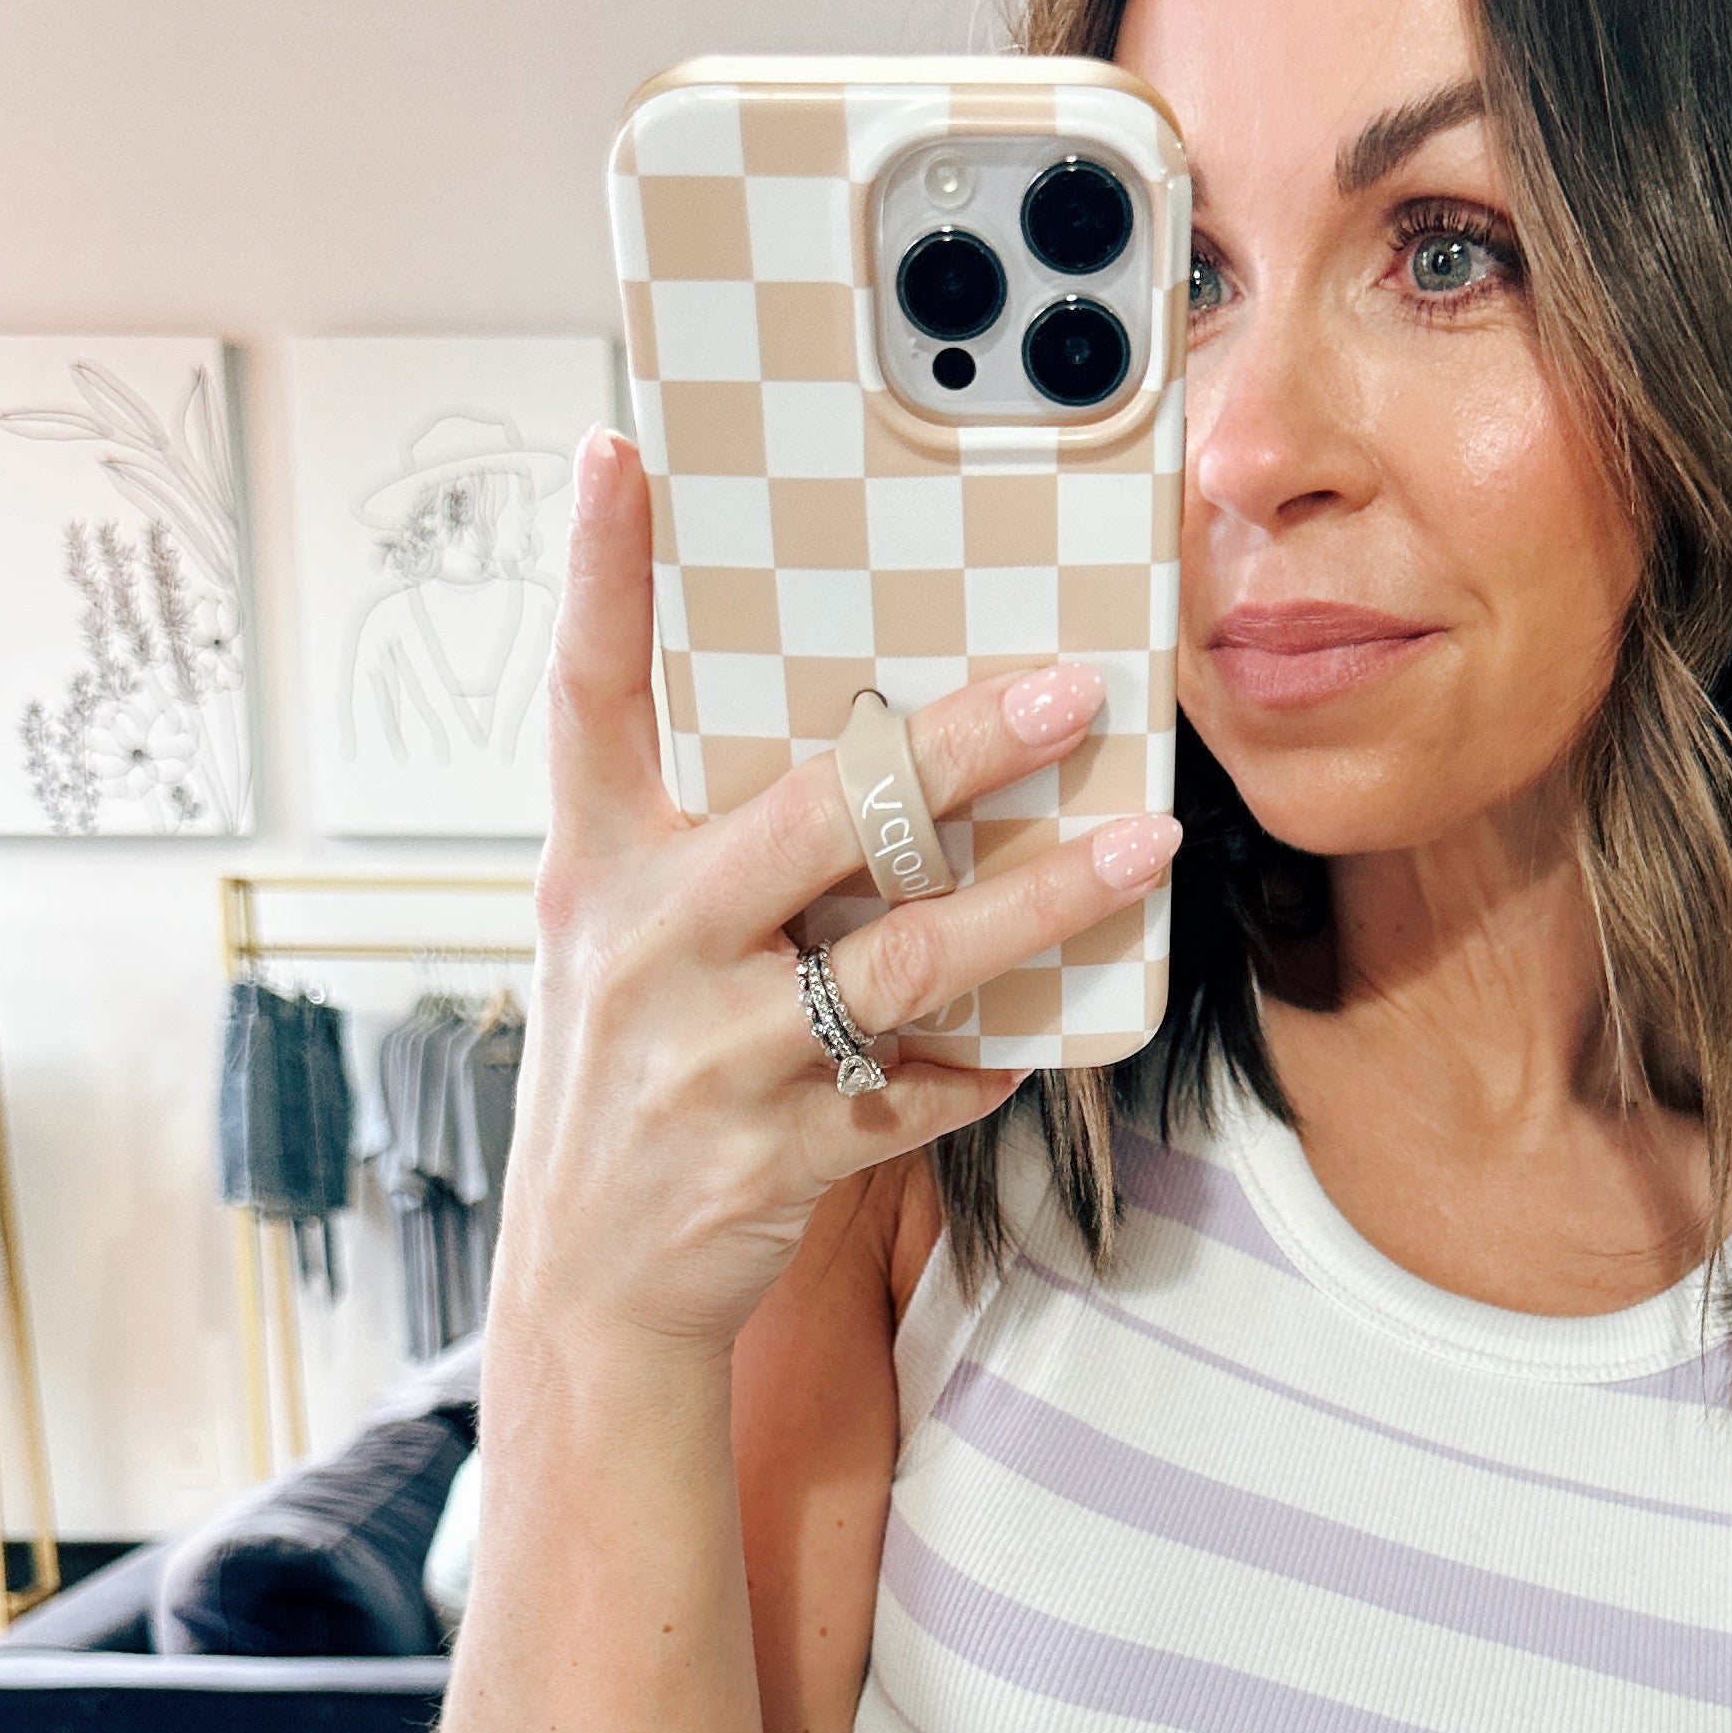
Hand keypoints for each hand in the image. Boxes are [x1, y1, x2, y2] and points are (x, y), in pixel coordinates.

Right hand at [496, 426, 1182, 1359]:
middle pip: (820, 815)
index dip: (600, 572)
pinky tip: (1038, 1037)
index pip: (586, 695)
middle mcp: (644, 944)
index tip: (622, 450)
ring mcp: (710, 1052)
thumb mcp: (622, 941)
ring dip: (1042, 902)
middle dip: (962, 748)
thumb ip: (712, 844)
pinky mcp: (774, 1149)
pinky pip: (921, 1088)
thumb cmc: (632, 1076)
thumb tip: (866, 742)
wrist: (594, 1282)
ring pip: (907, 958)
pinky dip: (988, 1062)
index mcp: (593, 868)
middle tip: (1074, 688)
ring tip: (1145, 847)